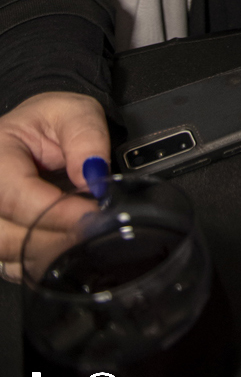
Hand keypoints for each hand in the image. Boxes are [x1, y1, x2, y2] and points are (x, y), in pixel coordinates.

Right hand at [0, 92, 109, 278]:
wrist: (39, 132)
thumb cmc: (51, 121)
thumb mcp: (75, 112)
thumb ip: (86, 139)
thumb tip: (93, 178)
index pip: (18, 196)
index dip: (56, 212)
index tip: (92, 216)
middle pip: (8, 235)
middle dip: (56, 238)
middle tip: (95, 232)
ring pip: (10, 255)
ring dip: (52, 254)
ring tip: (87, 239)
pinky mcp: (1, 239)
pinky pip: (14, 265)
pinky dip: (44, 262)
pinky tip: (70, 249)